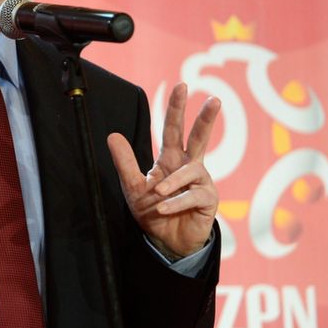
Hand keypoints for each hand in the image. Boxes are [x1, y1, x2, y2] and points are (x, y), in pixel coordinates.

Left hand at [107, 83, 220, 258]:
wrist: (166, 241)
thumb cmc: (153, 211)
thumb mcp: (133, 187)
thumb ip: (125, 162)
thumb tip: (113, 135)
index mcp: (171, 159)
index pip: (174, 129)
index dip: (177, 108)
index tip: (182, 86)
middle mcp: (189, 166)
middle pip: (199, 137)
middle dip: (206, 118)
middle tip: (214, 99)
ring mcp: (201, 183)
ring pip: (192, 171)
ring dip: (172, 183)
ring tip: (157, 195)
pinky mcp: (208, 201)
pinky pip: (193, 195)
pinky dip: (176, 202)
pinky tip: (163, 209)